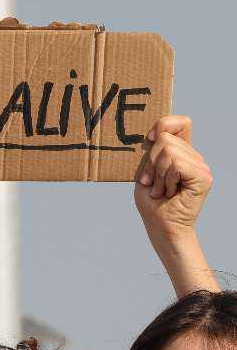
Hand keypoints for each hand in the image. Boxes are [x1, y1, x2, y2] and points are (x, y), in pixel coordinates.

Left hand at [135, 116, 211, 246]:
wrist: (161, 227)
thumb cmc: (151, 203)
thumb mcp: (145, 173)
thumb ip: (150, 153)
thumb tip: (151, 135)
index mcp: (181, 153)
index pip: (180, 123)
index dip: (164, 124)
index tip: (149, 139)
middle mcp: (194, 157)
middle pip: (165, 139)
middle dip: (151, 163)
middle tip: (154, 183)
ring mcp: (201, 166)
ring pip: (168, 151)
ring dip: (158, 175)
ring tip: (161, 190)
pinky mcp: (203, 176)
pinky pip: (176, 164)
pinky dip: (166, 179)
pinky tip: (169, 192)